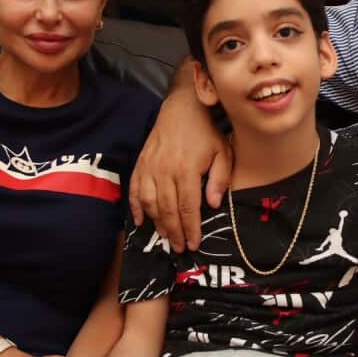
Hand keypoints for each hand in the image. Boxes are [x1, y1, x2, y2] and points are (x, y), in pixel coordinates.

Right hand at [129, 87, 230, 251]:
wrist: (182, 107)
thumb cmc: (206, 132)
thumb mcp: (223, 152)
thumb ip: (220, 179)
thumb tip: (214, 204)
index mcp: (186, 170)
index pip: (188, 207)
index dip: (191, 229)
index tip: (194, 244)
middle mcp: (165, 170)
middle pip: (168, 209)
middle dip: (174, 232)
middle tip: (180, 248)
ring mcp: (150, 167)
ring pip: (149, 203)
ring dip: (157, 223)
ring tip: (166, 238)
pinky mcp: (141, 163)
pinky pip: (134, 190)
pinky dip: (135, 208)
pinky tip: (141, 222)